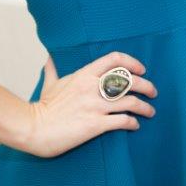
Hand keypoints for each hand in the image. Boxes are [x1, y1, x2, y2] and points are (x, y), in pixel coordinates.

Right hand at [22, 51, 156, 157]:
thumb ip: (53, 69)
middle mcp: (92, 87)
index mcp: (84, 74)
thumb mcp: (50, 83)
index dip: (133, 62)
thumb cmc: (43, 107)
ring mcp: (95, 106)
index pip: (115, 59)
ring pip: (131, 102)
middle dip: (146, 85)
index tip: (141, 70)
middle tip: (152, 92)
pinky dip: (133, 123)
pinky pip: (122, 121)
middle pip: (129, 80)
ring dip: (145, 107)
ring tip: (150, 111)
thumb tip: (49, 58)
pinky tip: (135, 125)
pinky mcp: (95, 125)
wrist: (33, 128)